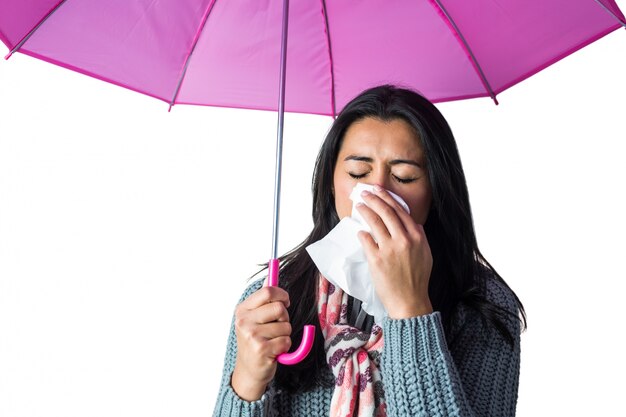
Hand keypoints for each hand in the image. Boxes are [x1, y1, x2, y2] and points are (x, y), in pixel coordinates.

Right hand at [231, 286, 291, 400]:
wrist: (249, 370)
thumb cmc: (255, 341)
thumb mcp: (254, 318)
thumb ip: (262, 299)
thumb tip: (270, 277)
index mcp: (243, 310)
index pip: (268, 291)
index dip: (282, 295)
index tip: (286, 301)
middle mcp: (244, 321)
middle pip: (280, 308)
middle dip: (285, 318)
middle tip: (277, 326)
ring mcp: (251, 335)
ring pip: (285, 326)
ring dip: (285, 334)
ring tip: (273, 340)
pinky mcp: (261, 349)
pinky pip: (286, 341)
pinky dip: (284, 347)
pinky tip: (274, 351)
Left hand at [356, 186, 432, 318]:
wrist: (409, 301)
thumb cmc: (417, 279)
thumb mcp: (425, 253)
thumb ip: (418, 236)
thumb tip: (408, 221)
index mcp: (417, 236)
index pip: (400, 210)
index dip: (388, 198)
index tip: (379, 191)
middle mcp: (404, 240)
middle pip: (386, 212)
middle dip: (374, 199)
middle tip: (365, 193)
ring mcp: (389, 249)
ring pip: (374, 222)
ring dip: (365, 210)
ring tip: (360, 205)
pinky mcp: (376, 259)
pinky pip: (366, 240)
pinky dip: (362, 233)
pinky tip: (359, 230)